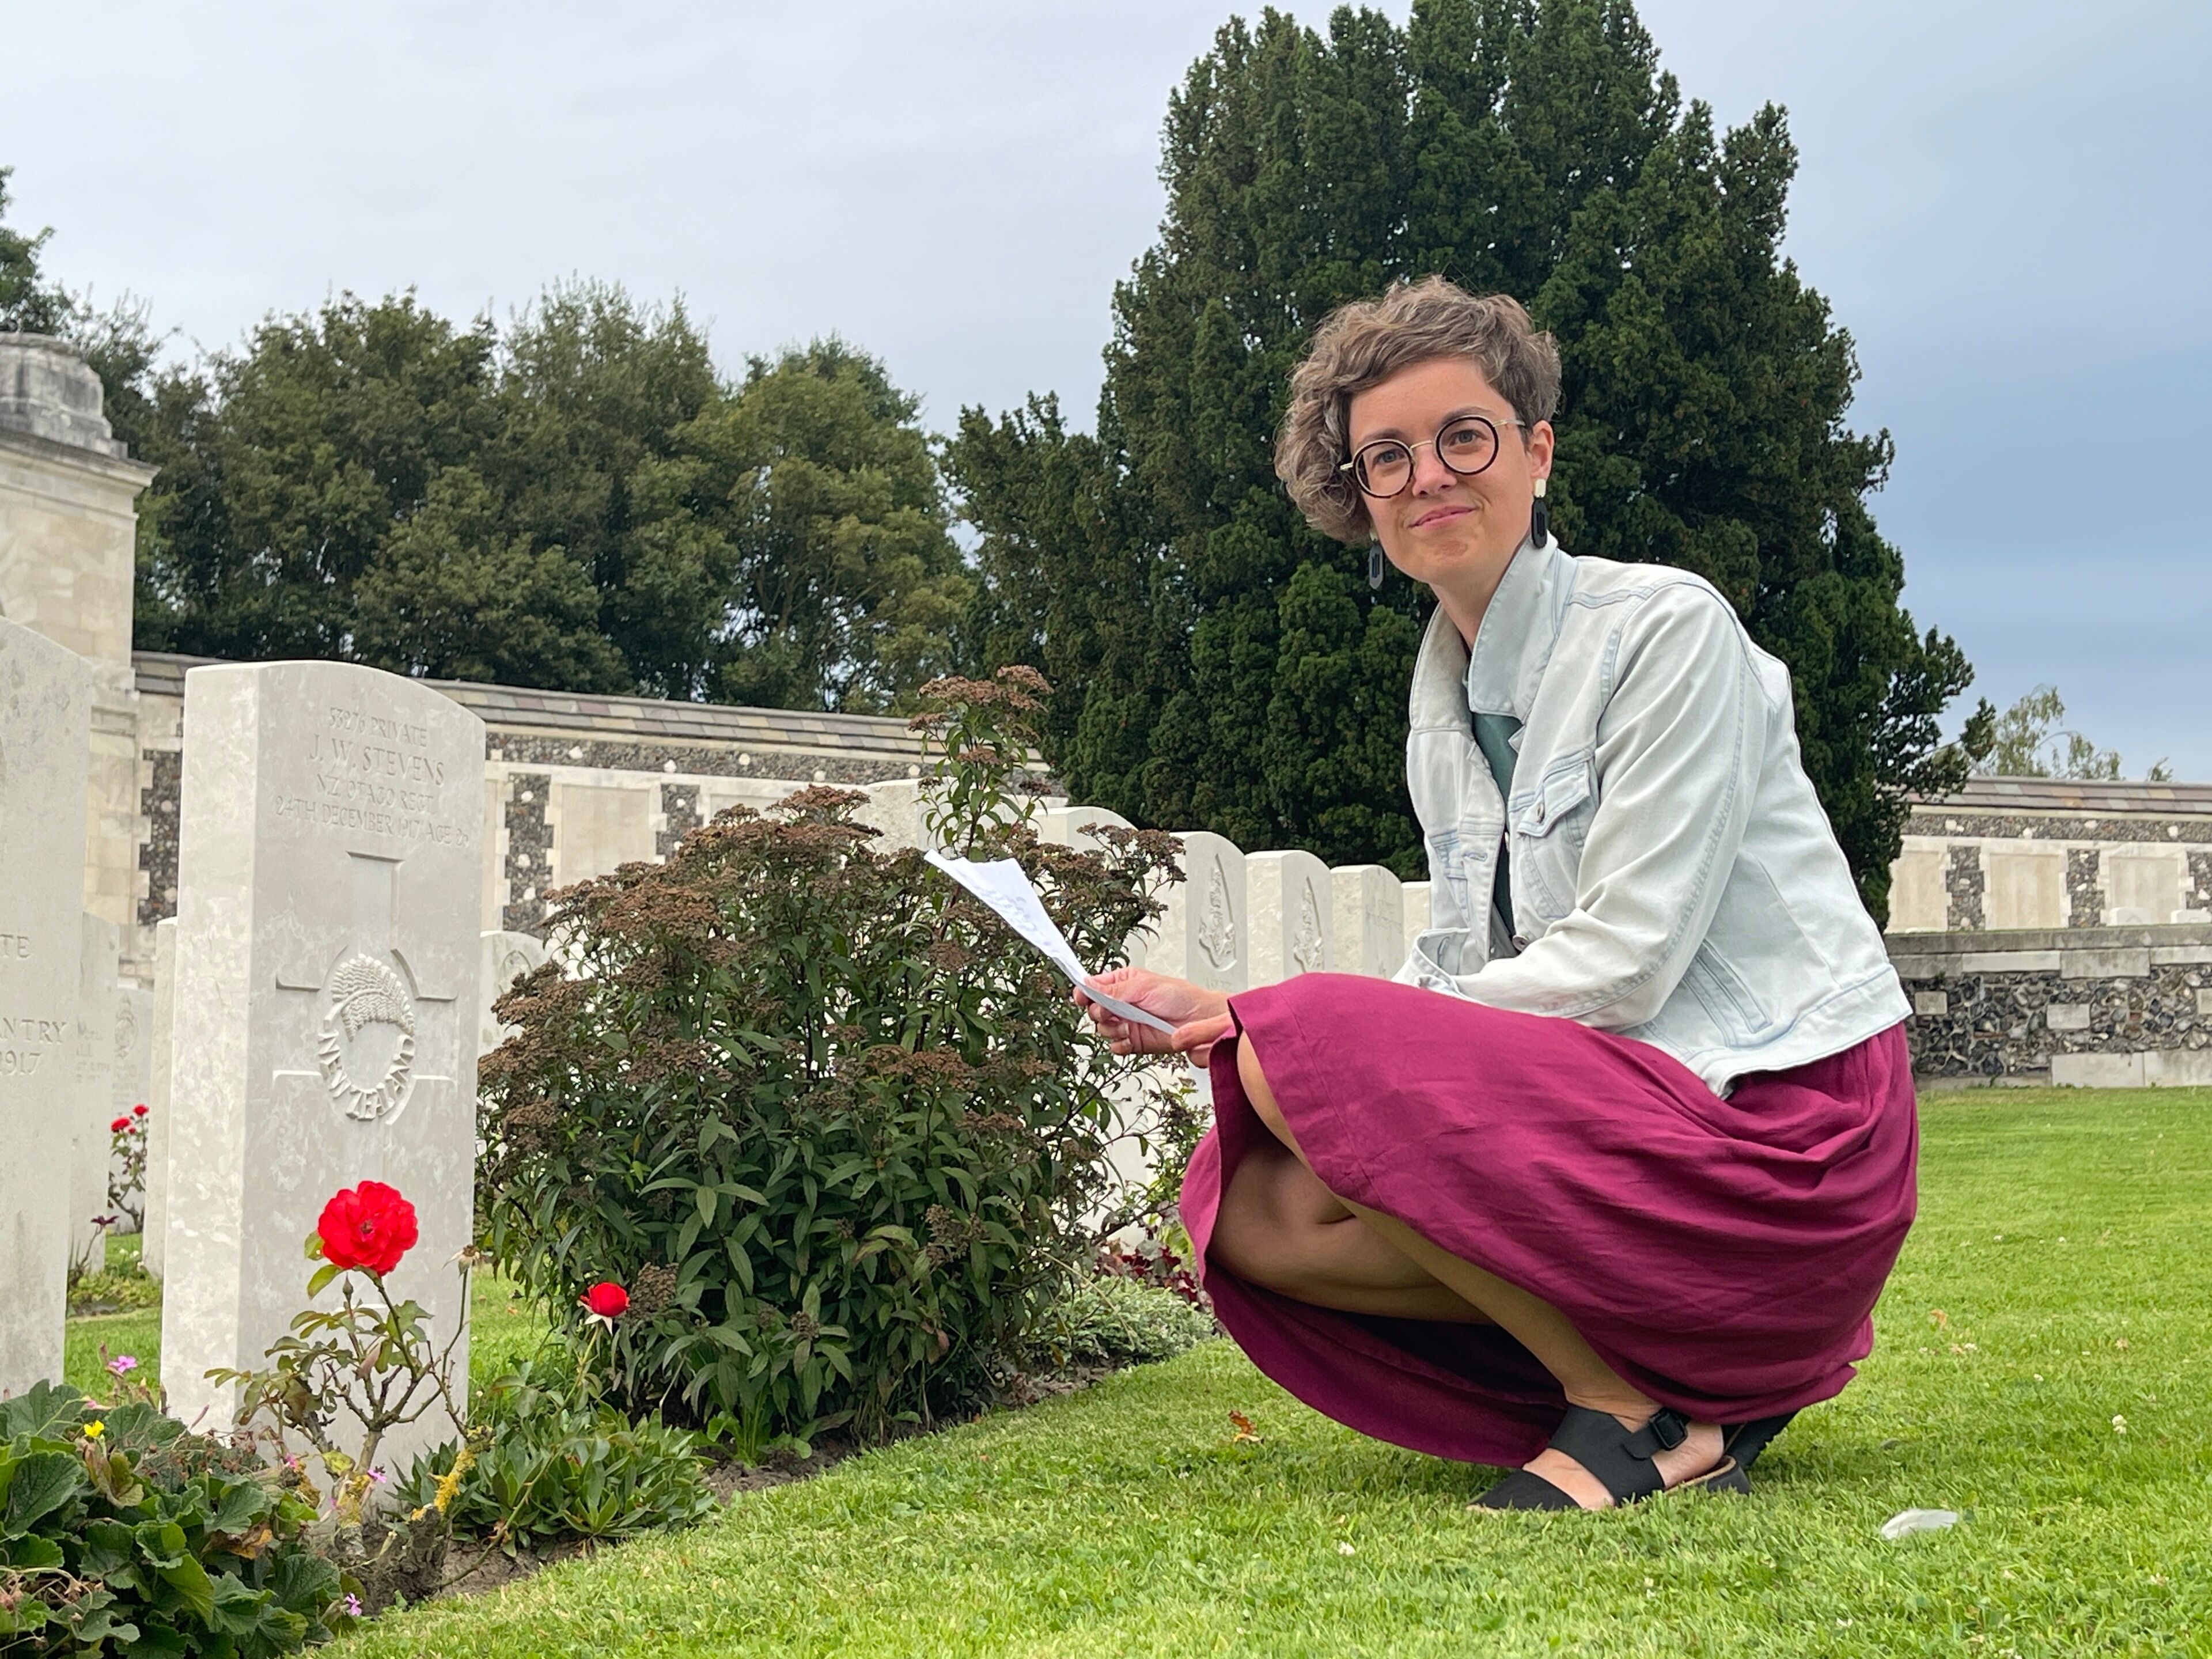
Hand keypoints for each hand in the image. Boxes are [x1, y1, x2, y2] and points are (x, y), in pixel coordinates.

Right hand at [1074, 967, 1233, 1063]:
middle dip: (1099, 1013)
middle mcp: (1121, 1003)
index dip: (1084, 992)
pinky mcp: (1132, 1041)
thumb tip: (1089, 985)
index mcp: (1122, 983)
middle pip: (1093, 1010)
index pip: (1093, 987)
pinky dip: (1120, 1044)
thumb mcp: (1144, 986)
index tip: (1081, 997)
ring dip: (1112, 1029)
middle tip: (1111, 1012)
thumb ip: (1114, 989)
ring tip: (1128, 1025)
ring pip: (1102, 1030)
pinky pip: (1115, 1047)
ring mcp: (1126, 1023)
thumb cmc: (1180, 996)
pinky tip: (1131, 1038)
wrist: (1199, 1019)